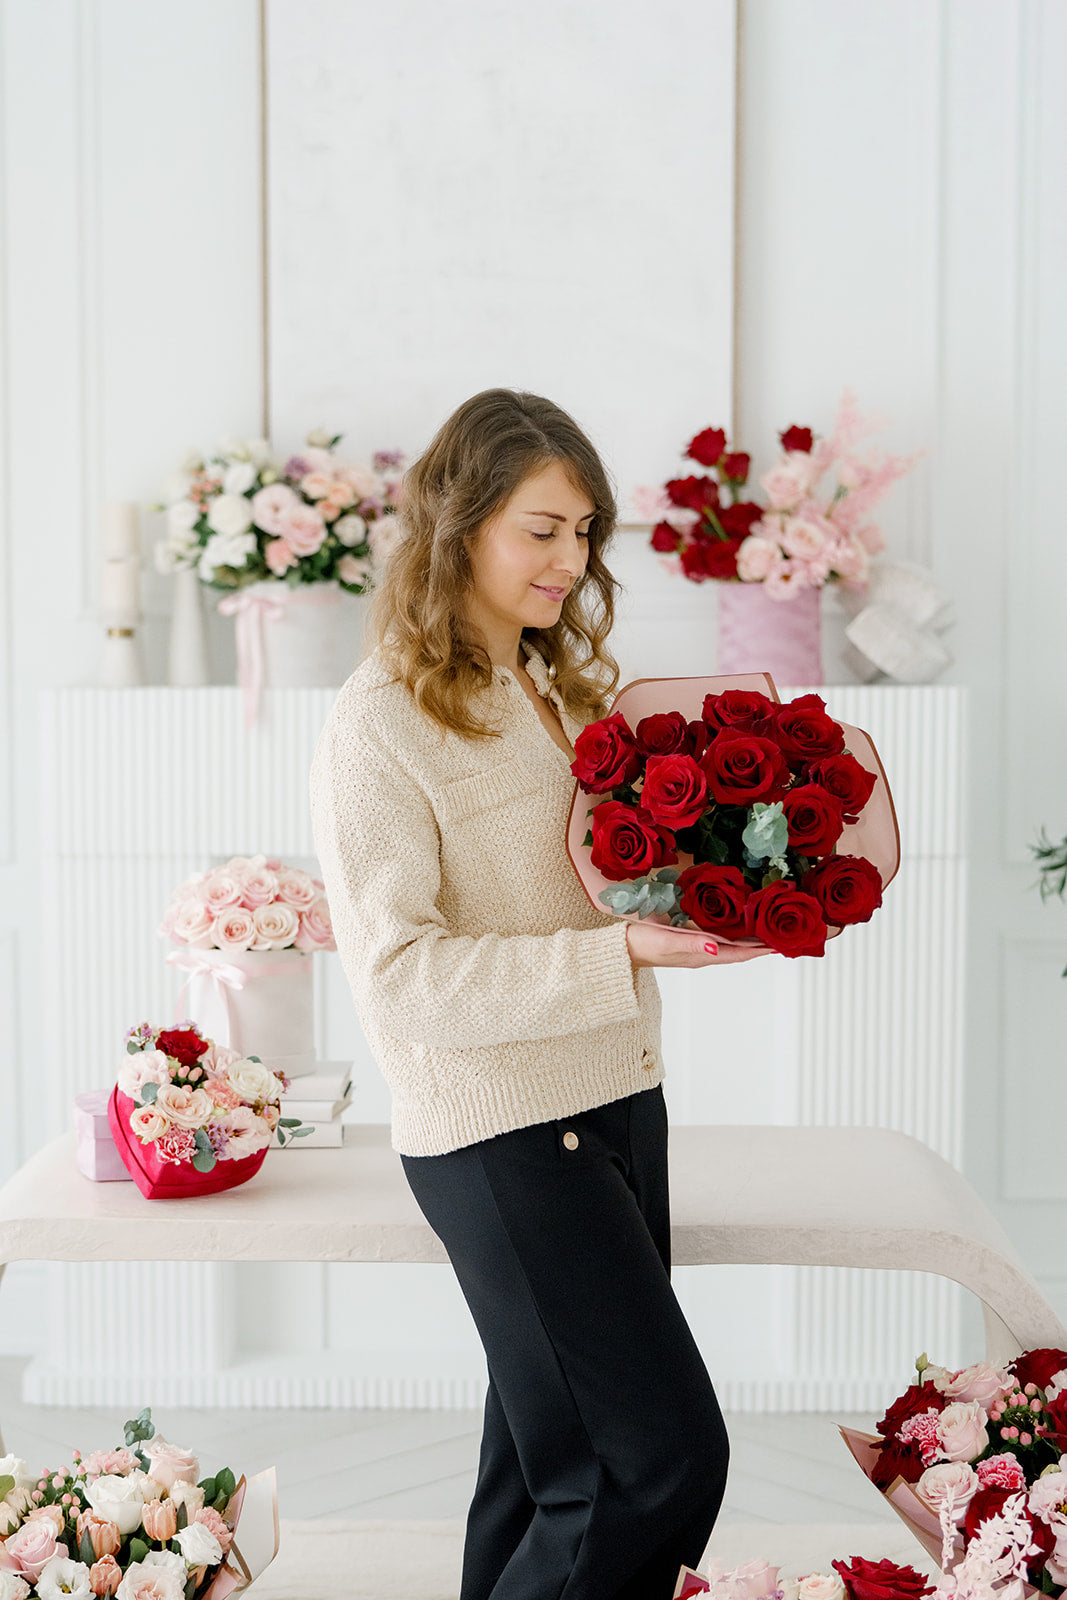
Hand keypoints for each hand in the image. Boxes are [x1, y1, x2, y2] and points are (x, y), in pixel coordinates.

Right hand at [625, 920, 772, 968]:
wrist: (620, 950)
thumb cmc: (642, 944)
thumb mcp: (666, 942)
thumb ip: (692, 944)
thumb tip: (717, 948)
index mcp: (701, 956)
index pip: (738, 954)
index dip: (759, 950)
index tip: (779, 945)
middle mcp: (702, 955)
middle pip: (738, 953)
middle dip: (759, 947)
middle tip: (780, 938)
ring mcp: (695, 951)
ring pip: (729, 948)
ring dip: (747, 943)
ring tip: (765, 934)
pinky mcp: (688, 944)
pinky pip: (717, 941)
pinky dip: (731, 936)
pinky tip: (734, 928)